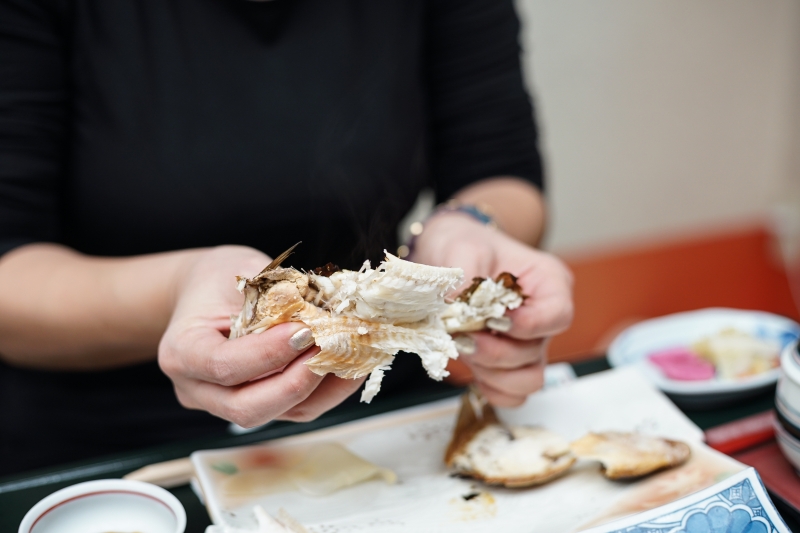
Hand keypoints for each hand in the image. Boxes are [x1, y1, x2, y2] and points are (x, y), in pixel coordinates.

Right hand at [158, 246, 363, 426]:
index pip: (223, 367)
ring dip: (320, 388)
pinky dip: (326, 390)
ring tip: (349, 355)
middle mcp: (198, 389)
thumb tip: (323, 312)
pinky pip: (296, 410)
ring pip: (278, 415)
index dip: (267, 354)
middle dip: (297, 382)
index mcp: (181, 352)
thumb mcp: (240, 271)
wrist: (207, 294)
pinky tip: (348, 365)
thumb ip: (273, 295)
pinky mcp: (259, 406)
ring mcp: (227, 405)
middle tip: (330, 347)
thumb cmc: (219, 279)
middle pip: (248, 408)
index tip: (304, 331)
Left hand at [412, 214, 573, 405]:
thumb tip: (456, 309)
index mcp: (549, 283)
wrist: (447, 254)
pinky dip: (492, 388)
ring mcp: (528, 343)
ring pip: (528, 380)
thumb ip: (463, 276)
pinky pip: (512, 393)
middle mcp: (544, 317)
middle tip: (461, 333)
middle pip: (536, 352)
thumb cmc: (464, 244)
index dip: (528, 326)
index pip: (558, 316)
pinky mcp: (508, 362)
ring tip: (464, 349)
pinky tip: (471, 369)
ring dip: (493, 373)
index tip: (495, 320)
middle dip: (496, 350)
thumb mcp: (462, 247)